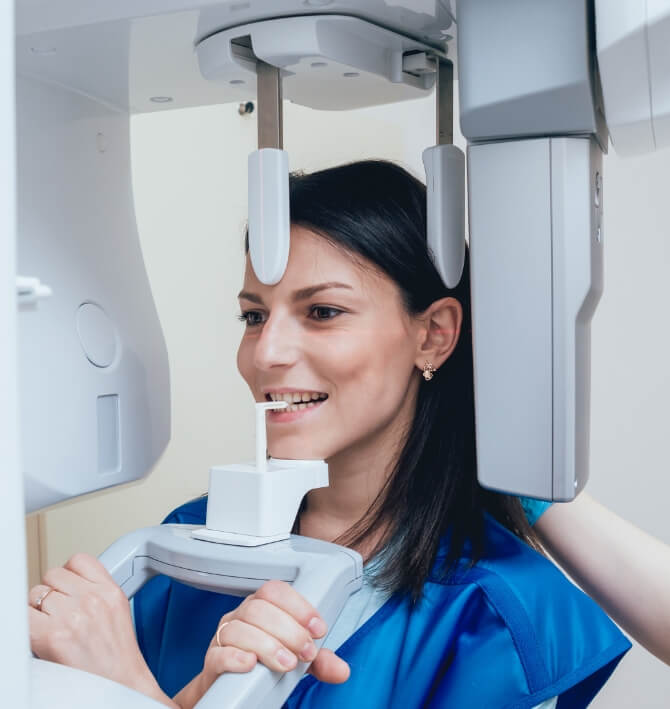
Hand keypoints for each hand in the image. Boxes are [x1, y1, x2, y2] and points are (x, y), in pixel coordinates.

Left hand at [28, 553, 175, 707]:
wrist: (120, 685)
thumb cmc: (117, 656)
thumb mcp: (118, 609)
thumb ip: (96, 589)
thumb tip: (66, 583)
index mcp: (110, 590)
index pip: (79, 560)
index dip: (68, 572)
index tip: (66, 585)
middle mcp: (92, 599)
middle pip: (53, 575)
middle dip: (51, 592)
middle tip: (57, 612)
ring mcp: (72, 616)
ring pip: (36, 593)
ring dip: (37, 609)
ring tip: (49, 626)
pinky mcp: (53, 636)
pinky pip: (24, 615)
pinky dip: (26, 623)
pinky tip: (37, 634)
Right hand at [180, 580, 348, 705]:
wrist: (234, 693)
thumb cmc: (265, 666)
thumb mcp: (296, 659)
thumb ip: (319, 661)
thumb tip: (341, 670)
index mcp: (261, 607)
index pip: (275, 591)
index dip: (298, 606)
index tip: (318, 629)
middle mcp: (240, 616)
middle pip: (259, 608)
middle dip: (289, 630)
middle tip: (306, 653)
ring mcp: (224, 637)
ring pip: (240, 628)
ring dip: (268, 645)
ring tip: (287, 664)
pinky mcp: (212, 661)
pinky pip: (218, 653)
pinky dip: (235, 657)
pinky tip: (251, 664)